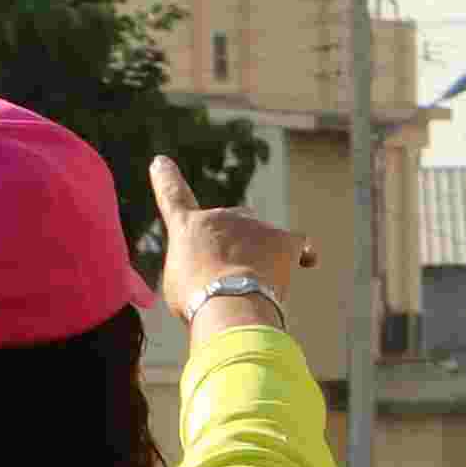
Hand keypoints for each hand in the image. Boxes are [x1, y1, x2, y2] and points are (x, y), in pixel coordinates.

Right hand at [147, 153, 313, 320]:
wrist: (228, 305)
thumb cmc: (197, 301)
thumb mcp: (179, 284)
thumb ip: (195, 265)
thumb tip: (217, 270)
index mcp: (186, 226)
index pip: (173, 195)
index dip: (166, 177)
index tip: (161, 161)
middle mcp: (220, 216)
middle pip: (232, 224)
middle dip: (235, 246)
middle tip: (230, 280)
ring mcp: (253, 225)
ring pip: (262, 239)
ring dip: (261, 260)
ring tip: (252, 290)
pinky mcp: (282, 238)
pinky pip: (298, 242)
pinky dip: (301, 254)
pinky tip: (304, 264)